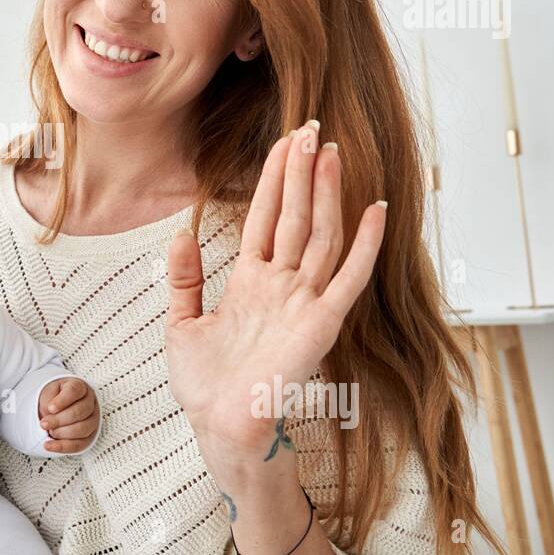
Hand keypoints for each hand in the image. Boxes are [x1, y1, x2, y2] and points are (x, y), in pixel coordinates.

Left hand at [38, 377, 99, 453]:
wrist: (56, 408)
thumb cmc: (53, 398)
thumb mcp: (48, 393)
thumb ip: (48, 401)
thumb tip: (49, 416)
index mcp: (80, 387)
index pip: (74, 391)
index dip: (62, 401)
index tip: (50, 408)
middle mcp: (90, 403)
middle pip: (80, 411)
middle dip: (59, 420)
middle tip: (44, 424)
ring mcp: (93, 420)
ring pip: (82, 429)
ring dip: (62, 433)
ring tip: (49, 431)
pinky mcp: (89, 437)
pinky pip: (79, 444)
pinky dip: (62, 447)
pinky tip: (49, 445)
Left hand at [163, 121, 386, 463]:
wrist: (221, 427)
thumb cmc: (205, 387)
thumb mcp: (181, 325)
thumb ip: (184, 280)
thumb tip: (180, 236)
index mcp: (250, 281)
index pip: (264, 217)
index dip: (273, 179)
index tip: (284, 142)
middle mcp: (281, 285)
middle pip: (295, 215)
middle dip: (302, 172)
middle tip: (311, 127)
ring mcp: (304, 301)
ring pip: (318, 234)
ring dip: (325, 193)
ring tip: (331, 151)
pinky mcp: (322, 323)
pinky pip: (347, 277)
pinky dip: (364, 244)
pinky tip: (374, 210)